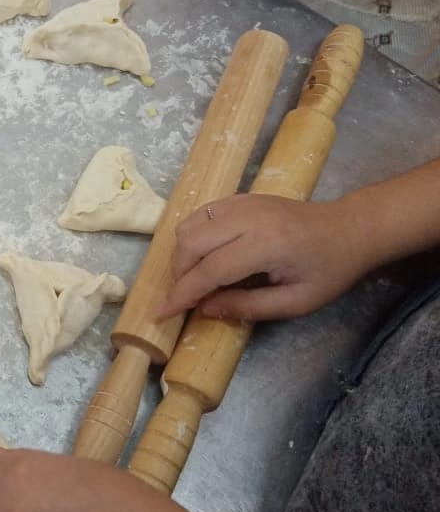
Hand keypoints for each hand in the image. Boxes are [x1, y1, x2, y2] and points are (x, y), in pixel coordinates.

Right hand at [158, 194, 369, 321]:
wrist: (350, 229)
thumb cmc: (329, 271)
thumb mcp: (296, 302)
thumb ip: (247, 307)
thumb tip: (204, 309)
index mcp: (266, 245)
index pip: (209, 270)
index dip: (182, 294)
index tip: (162, 313)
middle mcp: (248, 218)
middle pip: (191, 243)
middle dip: (178, 274)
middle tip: (183, 298)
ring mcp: (242, 203)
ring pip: (190, 225)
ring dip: (182, 254)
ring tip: (194, 278)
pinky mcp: (240, 197)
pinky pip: (201, 214)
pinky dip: (192, 236)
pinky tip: (204, 255)